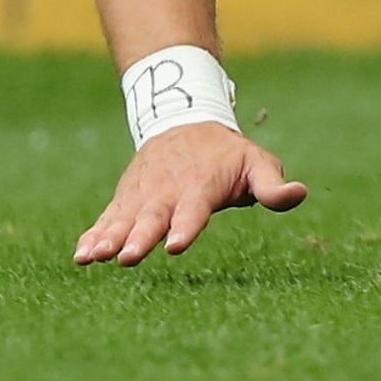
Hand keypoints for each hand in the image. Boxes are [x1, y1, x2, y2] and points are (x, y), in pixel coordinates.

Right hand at [74, 122, 306, 265]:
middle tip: (128, 257)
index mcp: (201, 186)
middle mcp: (167, 192)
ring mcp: (143, 196)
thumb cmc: (227, 154)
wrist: (184, 121)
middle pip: (153, 217)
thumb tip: (299, 193)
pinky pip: (108, 219)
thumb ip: (272, 185)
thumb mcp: (256, 162)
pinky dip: (94, 235)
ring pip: (124, 219)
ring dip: (109, 239)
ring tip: (92, 259)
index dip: (186, 227)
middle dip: (141, 238)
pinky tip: (81, 256)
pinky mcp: (126, 200)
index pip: (194, 209)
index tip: (177, 245)